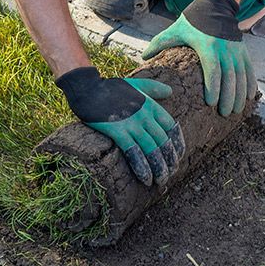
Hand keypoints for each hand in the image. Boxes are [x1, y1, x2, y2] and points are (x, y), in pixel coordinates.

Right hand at [55, 66, 185, 186]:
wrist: (87, 88)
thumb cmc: (109, 87)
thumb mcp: (135, 84)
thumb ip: (153, 88)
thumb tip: (170, 91)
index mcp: (151, 105)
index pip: (172, 128)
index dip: (177, 145)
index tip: (177, 158)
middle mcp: (145, 116)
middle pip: (163, 142)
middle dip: (169, 161)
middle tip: (169, 175)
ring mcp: (131, 124)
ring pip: (151, 150)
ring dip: (158, 169)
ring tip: (160, 181)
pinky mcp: (117, 131)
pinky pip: (133, 152)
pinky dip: (141, 167)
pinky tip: (145, 179)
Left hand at [143, 0, 256, 116]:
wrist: (215, 6)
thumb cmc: (191, 22)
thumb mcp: (174, 30)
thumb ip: (158, 44)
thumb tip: (143, 57)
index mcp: (207, 46)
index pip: (213, 70)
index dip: (213, 87)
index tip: (211, 103)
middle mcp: (225, 49)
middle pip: (229, 77)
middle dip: (228, 97)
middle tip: (224, 113)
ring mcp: (236, 50)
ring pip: (241, 76)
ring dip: (240, 94)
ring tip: (236, 110)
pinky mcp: (243, 51)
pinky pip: (249, 70)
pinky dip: (250, 84)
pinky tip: (249, 97)